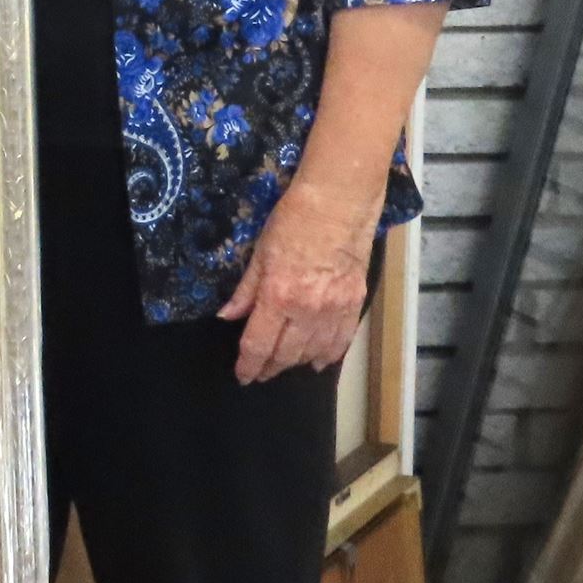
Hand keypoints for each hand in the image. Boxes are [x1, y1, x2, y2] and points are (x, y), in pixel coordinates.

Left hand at [218, 178, 379, 383]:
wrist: (338, 205)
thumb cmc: (292, 222)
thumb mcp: (259, 255)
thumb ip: (245, 291)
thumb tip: (227, 317)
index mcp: (277, 297)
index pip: (259, 344)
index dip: (249, 365)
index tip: (243, 376)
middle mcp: (307, 310)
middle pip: (286, 354)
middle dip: (270, 367)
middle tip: (260, 373)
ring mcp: (334, 309)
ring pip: (314, 352)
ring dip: (297, 363)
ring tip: (284, 366)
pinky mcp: (355, 303)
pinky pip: (342, 340)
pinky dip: (328, 354)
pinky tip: (318, 361)